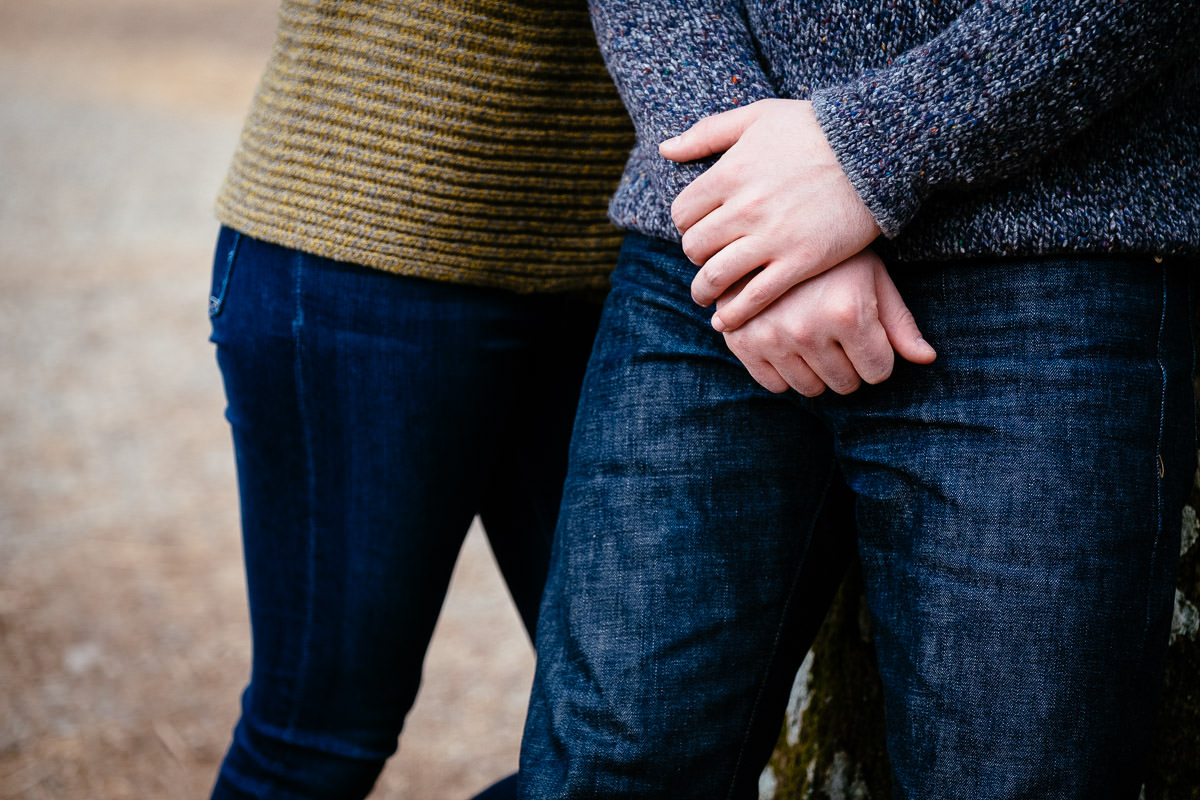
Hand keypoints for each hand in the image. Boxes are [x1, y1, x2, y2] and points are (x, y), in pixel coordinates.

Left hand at [660, 99, 879, 331]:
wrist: (876, 148)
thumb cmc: (815, 127)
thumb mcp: (758, 115)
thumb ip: (708, 132)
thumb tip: (666, 149)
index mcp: (730, 173)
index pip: (682, 213)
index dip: (686, 225)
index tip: (699, 229)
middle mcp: (745, 208)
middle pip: (695, 247)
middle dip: (695, 256)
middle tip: (704, 261)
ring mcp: (772, 238)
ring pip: (716, 277)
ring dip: (704, 291)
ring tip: (707, 296)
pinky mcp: (800, 262)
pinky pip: (754, 298)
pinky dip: (734, 314)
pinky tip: (727, 321)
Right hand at [717, 249, 934, 395]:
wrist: (765, 232)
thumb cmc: (832, 256)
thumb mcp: (872, 277)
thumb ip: (899, 321)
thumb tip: (927, 359)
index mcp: (848, 311)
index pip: (878, 371)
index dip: (877, 356)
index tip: (867, 335)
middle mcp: (808, 329)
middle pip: (846, 384)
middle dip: (849, 365)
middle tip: (838, 334)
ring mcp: (771, 337)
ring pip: (810, 389)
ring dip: (817, 371)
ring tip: (813, 337)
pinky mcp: (743, 342)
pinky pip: (774, 385)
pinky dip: (784, 371)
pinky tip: (786, 343)